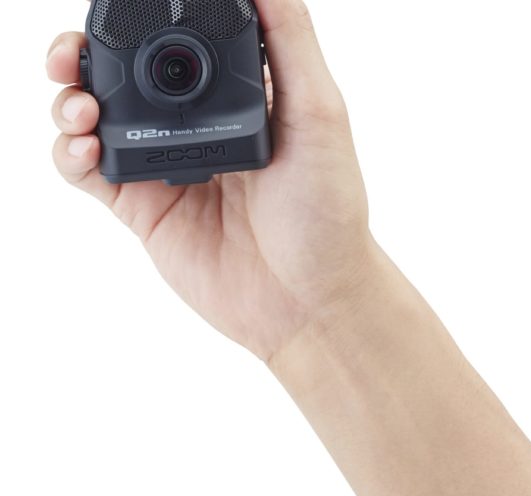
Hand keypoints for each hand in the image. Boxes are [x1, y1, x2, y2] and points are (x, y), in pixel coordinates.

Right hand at [47, 0, 373, 360]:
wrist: (309, 300)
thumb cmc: (327, 212)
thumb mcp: (320, 116)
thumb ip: (291, 44)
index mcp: (237, 96)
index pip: (178, 42)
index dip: (143, 23)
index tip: (125, 9)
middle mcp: (197, 125)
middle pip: (124, 75)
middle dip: (86, 56)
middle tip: (70, 55)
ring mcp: (168, 166)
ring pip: (97, 118)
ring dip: (70, 101)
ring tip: (79, 107)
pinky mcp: (145, 209)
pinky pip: (91, 173)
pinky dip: (69, 155)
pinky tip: (83, 150)